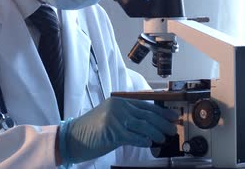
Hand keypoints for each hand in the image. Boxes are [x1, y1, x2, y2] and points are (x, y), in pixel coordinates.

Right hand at [58, 97, 177, 164]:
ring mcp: (114, 118)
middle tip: (172, 129)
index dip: (161, 111)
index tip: (172, 117)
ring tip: (163, 138)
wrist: (72, 138)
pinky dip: (143, 140)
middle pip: (146, 114)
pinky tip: (149, 143)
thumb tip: (150, 125)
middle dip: (162, 122)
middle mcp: (117, 107)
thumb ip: (128, 118)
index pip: (145, 105)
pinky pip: (133, 136)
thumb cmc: (92, 131)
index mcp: (118, 101)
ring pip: (142, 125)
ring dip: (156, 132)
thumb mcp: (111, 119)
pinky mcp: (112, 131)